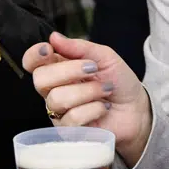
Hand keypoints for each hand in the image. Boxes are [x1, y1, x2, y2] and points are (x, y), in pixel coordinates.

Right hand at [24, 32, 150, 166]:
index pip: (32, 62)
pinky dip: (93, 109)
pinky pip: (72, 118)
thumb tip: (54, 37)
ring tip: (104, 90)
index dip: (34, 55)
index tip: (48, 50)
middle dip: (69, 71)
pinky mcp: (69, 131)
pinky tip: (102, 108)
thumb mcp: (105, 57)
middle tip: (92, 69)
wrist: (136, 108)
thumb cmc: (119, 81)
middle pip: (40, 79)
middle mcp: (54, 89)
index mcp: (59, 68)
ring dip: (87, 91)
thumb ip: (80, 47)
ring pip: (57, 99)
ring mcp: (59, 111)